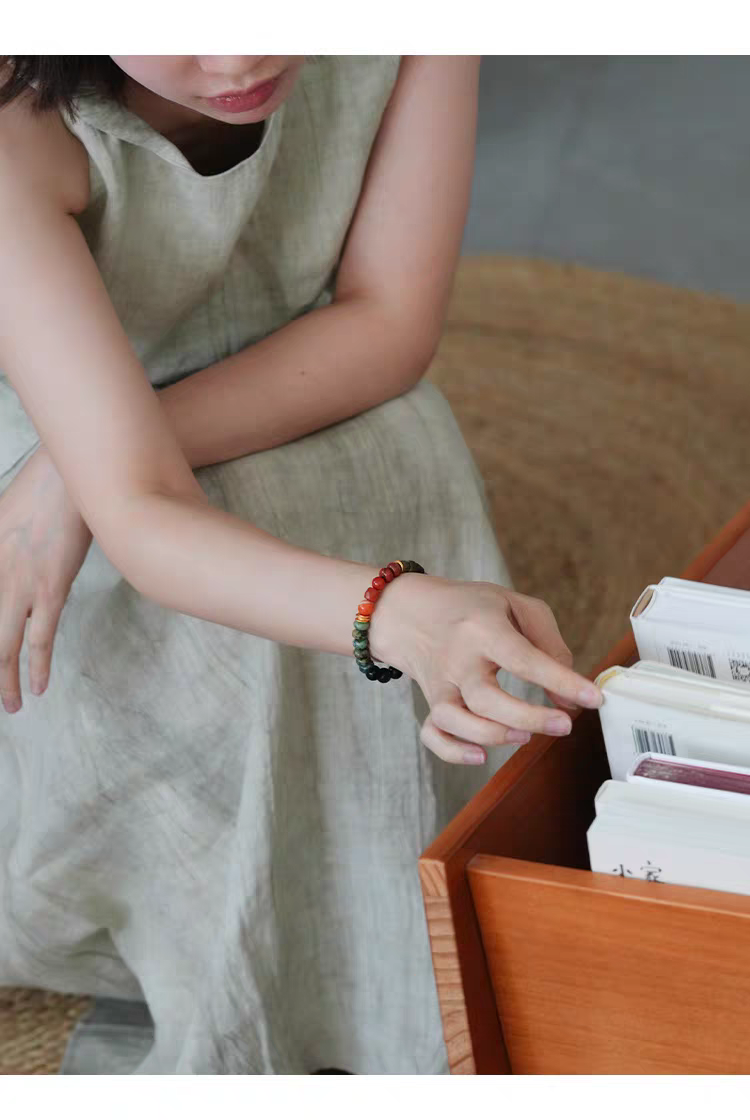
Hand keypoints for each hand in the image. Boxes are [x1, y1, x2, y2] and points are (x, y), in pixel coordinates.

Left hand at [0, 447, 91, 712]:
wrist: (73, 471)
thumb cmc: (45, 488)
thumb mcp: (3, 517)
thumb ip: (1, 547)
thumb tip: (12, 564)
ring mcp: (20, 583)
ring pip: (3, 645)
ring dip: (3, 680)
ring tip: (8, 705)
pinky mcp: (50, 588)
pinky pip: (41, 637)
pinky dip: (37, 666)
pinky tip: (35, 687)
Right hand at [369, 574, 602, 765]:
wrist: (413, 611)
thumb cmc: (474, 609)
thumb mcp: (517, 607)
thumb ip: (550, 647)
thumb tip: (568, 698)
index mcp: (482, 628)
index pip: (523, 658)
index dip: (561, 681)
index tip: (593, 698)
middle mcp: (456, 658)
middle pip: (485, 697)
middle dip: (529, 717)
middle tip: (565, 725)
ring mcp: (440, 683)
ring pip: (456, 719)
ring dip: (493, 735)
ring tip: (526, 737)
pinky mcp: (430, 702)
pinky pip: (432, 734)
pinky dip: (452, 751)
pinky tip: (480, 756)